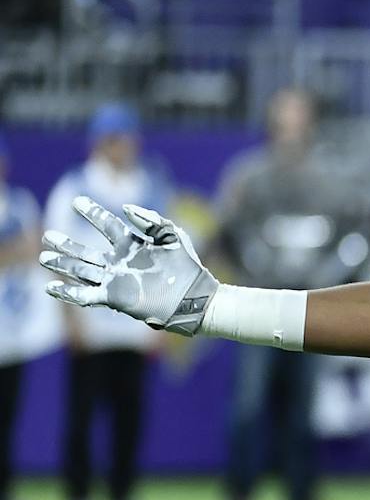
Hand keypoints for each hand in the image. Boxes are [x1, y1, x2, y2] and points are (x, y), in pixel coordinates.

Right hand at [40, 197, 218, 334]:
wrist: (195, 298)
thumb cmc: (187, 267)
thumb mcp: (173, 236)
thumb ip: (151, 220)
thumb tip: (125, 208)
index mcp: (133, 245)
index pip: (107, 225)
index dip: (92, 213)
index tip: (77, 200)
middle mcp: (120, 262)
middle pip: (86, 251)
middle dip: (67, 244)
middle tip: (47, 235)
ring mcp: (115, 281)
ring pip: (81, 271)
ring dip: (62, 264)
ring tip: (44, 257)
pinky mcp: (113, 298)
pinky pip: (85, 295)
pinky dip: (67, 292)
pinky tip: (50, 287)